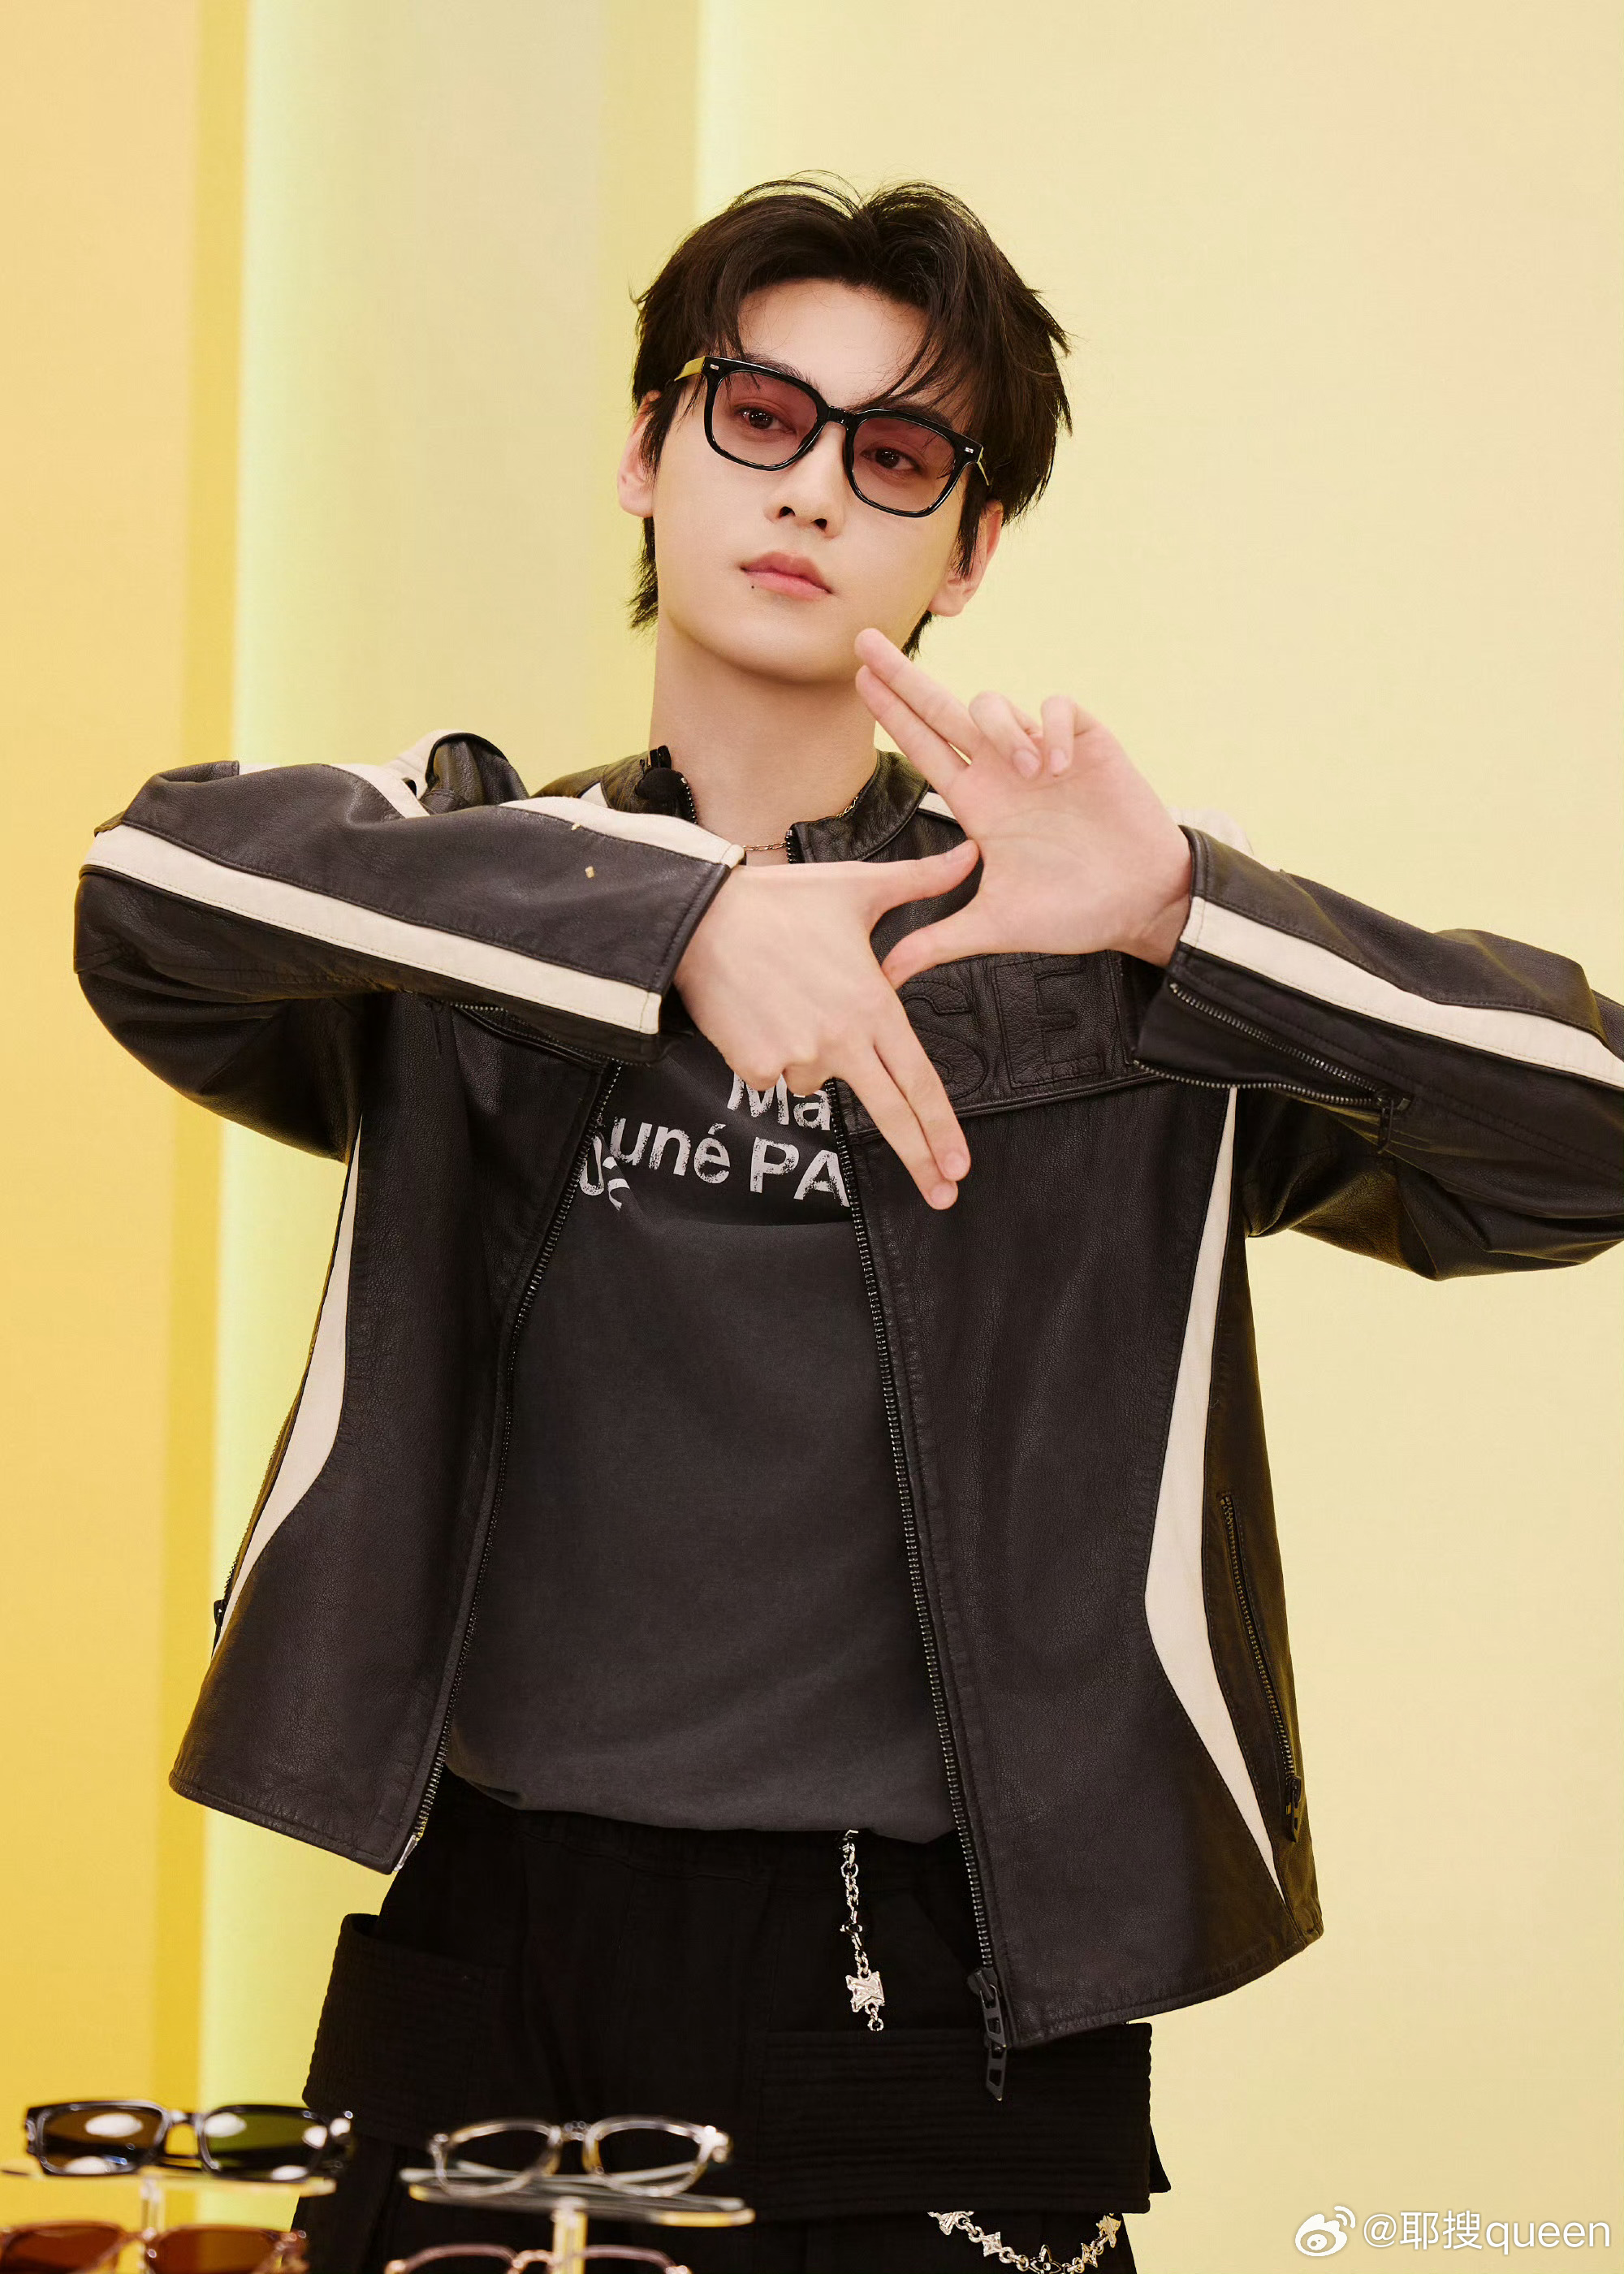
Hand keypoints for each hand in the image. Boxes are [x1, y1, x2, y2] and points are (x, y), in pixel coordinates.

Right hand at [674, 840, 980, 1206]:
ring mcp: (797, 1055)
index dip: (942, 1127)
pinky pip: (775, 1074)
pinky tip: (760, 1011)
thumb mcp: (857, 887)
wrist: (698, 917)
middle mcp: (841, 1038)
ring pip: (820, 1077)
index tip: (960, 1166)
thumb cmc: (780, 901)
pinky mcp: (755, 1065)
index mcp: (872, 1004)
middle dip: (921, 1158)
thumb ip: (921, 881)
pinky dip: (772, 1052)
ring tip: (790, 997)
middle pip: (889, 1111)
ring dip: (814, 1052)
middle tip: (943, 1196)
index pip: (919, 1079)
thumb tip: (971, 852)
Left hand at [853, 630, 1193, 985]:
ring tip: (1028, 771)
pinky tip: (1056, 764)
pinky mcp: (1086, 742)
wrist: (1142, 903)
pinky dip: (1049, 726)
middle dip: (904, 676)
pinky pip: (1056, 707)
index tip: (858, 678)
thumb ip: (937, 942)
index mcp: (978, 805)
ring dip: (1001, 727)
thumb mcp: (995, 928)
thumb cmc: (1072, 913)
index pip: (923, 749)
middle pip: (943, 710)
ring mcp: (1043, 753)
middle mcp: (1002, 771)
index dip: (892, 714)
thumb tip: (882, 979)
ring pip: (996, 705)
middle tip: (865, 640)